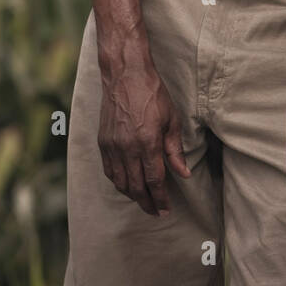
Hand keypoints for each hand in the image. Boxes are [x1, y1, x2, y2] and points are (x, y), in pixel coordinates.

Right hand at [97, 52, 190, 216]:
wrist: (125, 74)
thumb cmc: (152, 93)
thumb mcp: (171, 119)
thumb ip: (175, 150)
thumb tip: (183, 173)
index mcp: (147, 142)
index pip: (154, 180)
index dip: (160, 198)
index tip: (166, 210)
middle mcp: (127, 147)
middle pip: (136, 187)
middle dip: (147, 203)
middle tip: (156, 212)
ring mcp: (112, 145)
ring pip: (120, 182)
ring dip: (132, 195)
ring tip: (144, 200)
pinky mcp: (103, 141)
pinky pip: (109, 171)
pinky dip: (118, 182)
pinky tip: (127, 185)